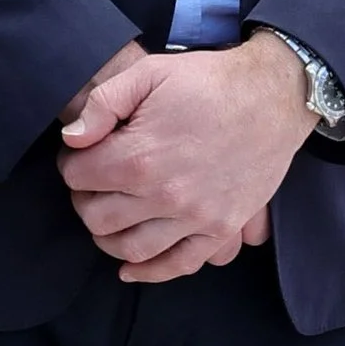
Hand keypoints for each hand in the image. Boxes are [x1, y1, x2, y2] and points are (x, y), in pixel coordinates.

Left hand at [58, 35, 310, 283]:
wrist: (272, 95)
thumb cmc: (209, 81)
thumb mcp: (149, 73)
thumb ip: (102, 104)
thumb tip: (72, 139)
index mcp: (139, 156)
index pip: (77, 176)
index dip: (72, 162)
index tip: (82, 154)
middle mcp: (164, 195)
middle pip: (97, 217)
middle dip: (85, 198)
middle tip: (93, 183)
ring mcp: (195, 217)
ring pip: (129, 248)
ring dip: (108, 236)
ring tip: (110, 215)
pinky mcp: (220, 228)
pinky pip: (178, 264)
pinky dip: (149, 272)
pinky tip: (130, 268)